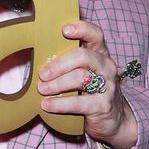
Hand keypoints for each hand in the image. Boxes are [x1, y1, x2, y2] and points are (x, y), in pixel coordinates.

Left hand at [37, 20, 136, 148]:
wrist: (112, 119)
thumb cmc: (90, 92)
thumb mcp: (82, 73)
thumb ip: (67, 63)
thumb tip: (37, 59)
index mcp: (99, 54)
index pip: (95, 35)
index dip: (82, 29)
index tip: (64, 30)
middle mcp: (106, 66)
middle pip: (83, 56)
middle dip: (59, 64)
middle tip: (42, 74)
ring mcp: (107, 85)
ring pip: (80, 77)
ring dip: (57, 83)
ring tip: (42, 89)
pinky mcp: (103, 105)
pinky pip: (79, 102)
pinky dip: (60, 104)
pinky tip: (47, 105)